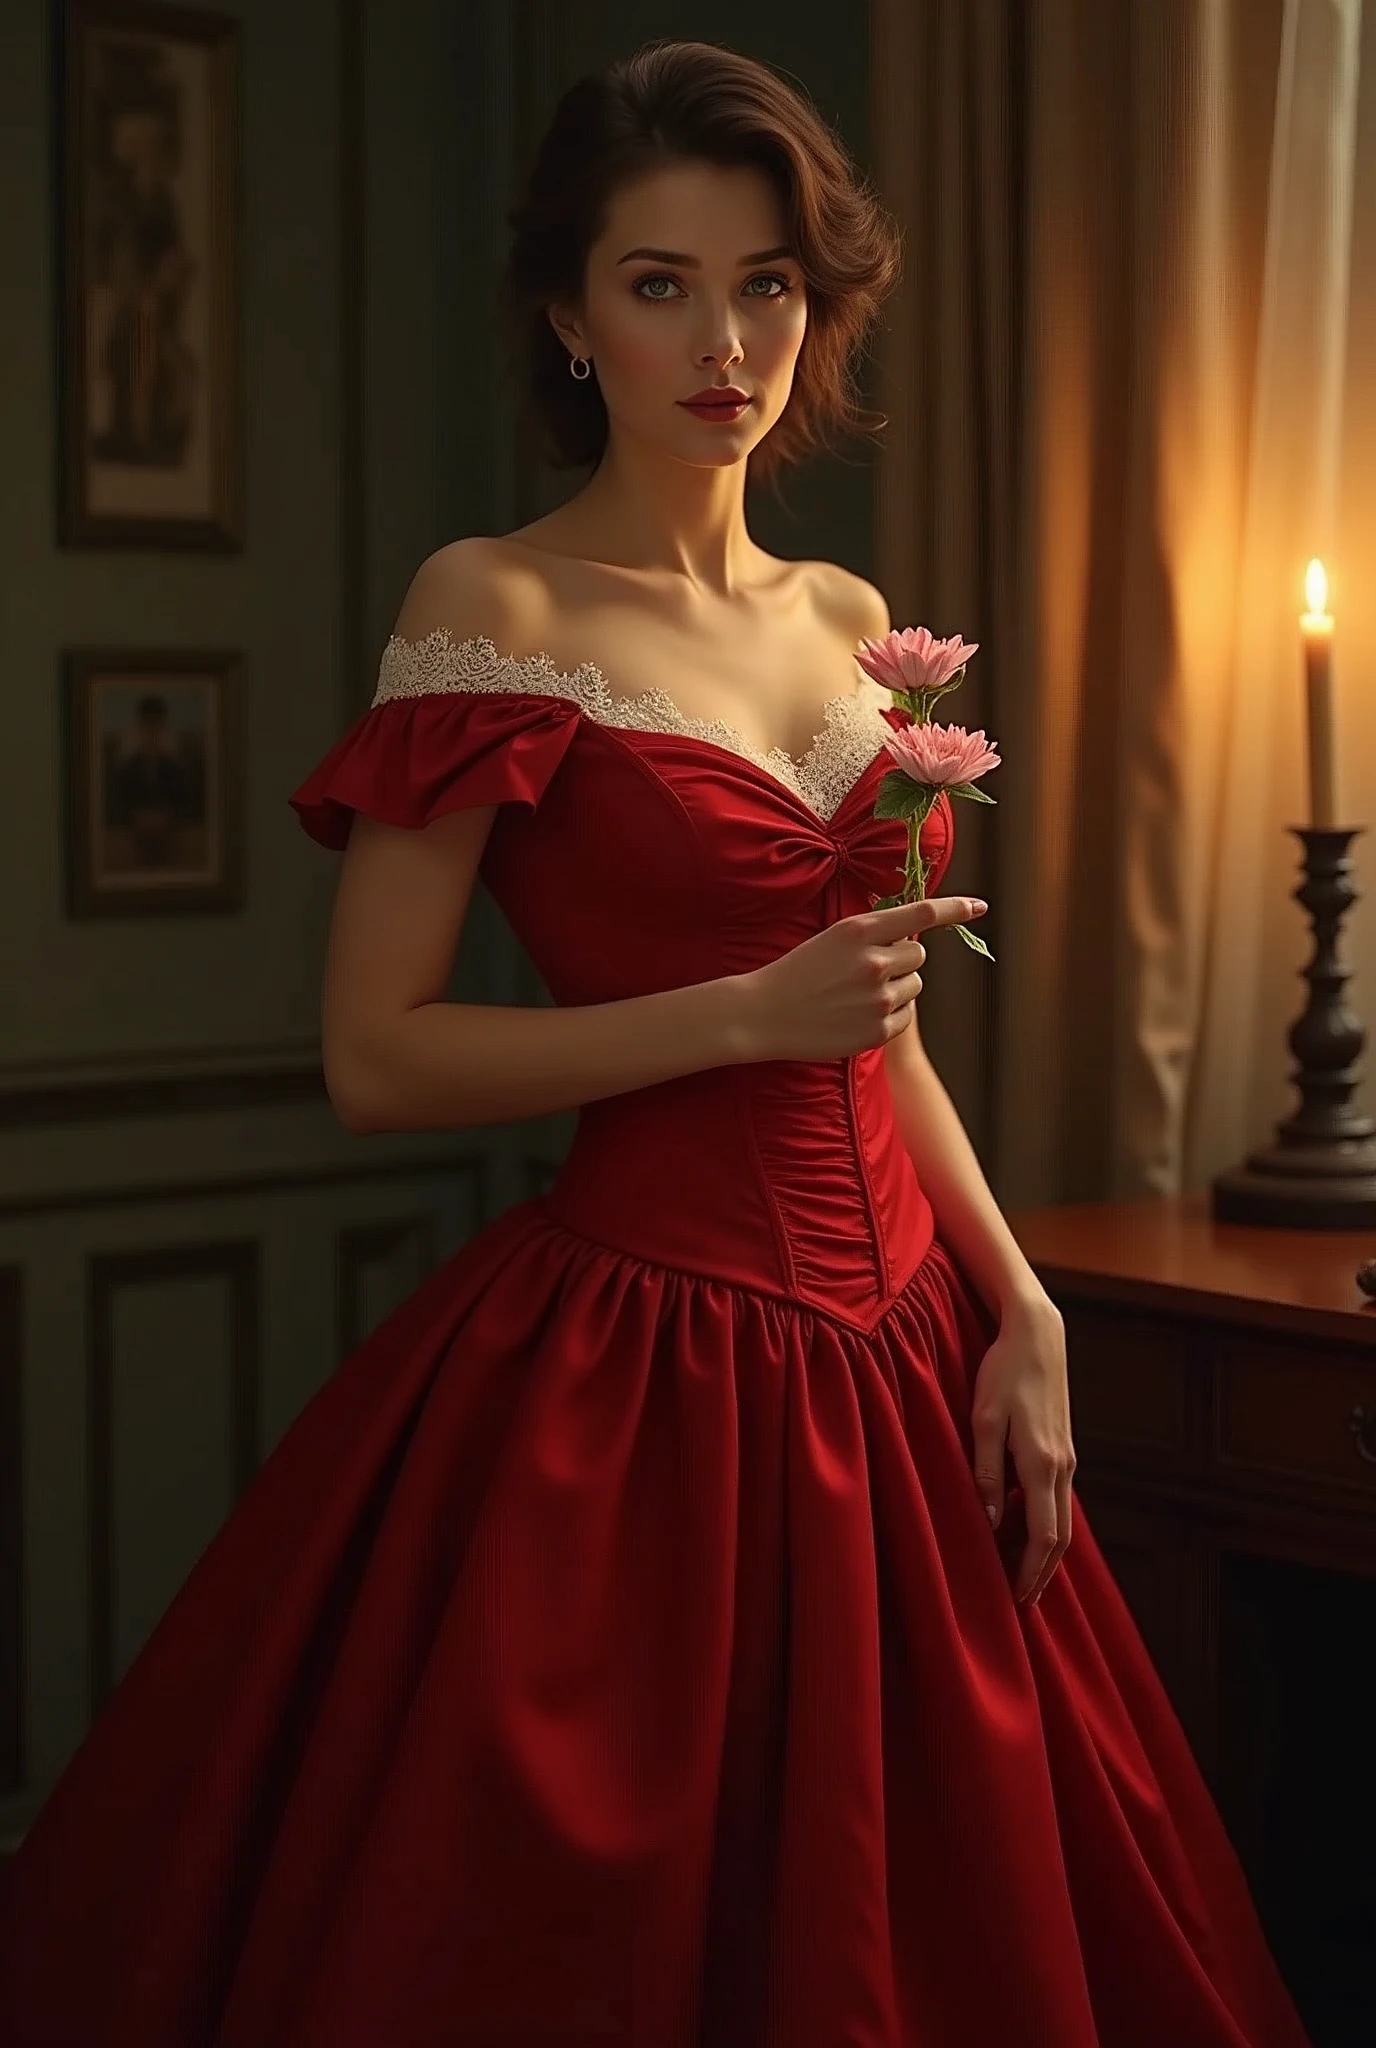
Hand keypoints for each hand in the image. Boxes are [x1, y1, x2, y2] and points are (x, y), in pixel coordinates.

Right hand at [735, 895, 988, 1062]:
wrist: (763, 1014)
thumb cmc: (797, 972)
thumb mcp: (833, 937)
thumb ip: (873, 932)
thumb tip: (913, 931)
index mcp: (860, 931)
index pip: (922, 914)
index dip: (955, 909)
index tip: (979, 907)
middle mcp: (875, 963)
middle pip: (919, 955)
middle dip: (902, 960)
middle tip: (868, 970)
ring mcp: (878, 999)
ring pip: (914, 985)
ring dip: (897, 987)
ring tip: (857, 995)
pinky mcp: (878, 1030)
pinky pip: (906, 1015)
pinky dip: (891, 1014)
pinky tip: (858, 1014)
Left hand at [969, 1291, 1075, 1606]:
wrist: (1037, 1334)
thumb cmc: (1003, 1373)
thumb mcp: (983, 1420)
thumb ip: (985, 1472)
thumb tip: (987, 1522)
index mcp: (1040, 1463)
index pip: (1042, 1535)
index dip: (1031, 1572)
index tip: (1017, 1598)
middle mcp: (1062, 1466)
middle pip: (1058, 1537)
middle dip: (1042, 1573)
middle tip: (1022, 1602)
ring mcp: (1067, 1457)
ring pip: (1061, 1519)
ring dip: (1045, 1552)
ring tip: (1023, 1576)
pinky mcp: (1062, 1447)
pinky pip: (1057, 1499)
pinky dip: (1045, 1525)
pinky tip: (1025, 1532)